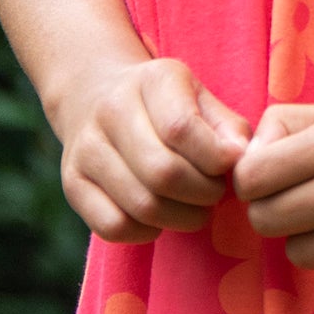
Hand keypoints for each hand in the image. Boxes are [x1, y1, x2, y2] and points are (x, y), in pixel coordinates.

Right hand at [59, 59, 250, 243]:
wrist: (95, 95)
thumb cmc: (166, 105)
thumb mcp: (201, 98)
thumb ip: (229, 128)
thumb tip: (240, 158)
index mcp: (150, 80)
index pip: (181, 129)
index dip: (215, 159)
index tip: (228, 166)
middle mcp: (110, 111)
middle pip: (163, 173)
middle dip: (203, 194)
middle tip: (214, 192)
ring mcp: (85, 149)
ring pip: (142, 205)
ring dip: (182, 217)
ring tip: (194, 206)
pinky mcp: (72, 183)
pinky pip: (114, 227)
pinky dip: (146, 232)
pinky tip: (159, 216)